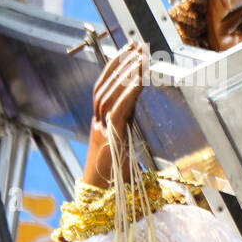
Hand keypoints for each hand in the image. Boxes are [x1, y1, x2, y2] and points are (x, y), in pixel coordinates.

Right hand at [81, 41, 147, 187]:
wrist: (102, 197)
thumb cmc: (117, 177)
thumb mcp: (127, 147)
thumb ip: (131, 130)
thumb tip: (143, 116)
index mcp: (102, 122)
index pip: (106, 87)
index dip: (116, 67)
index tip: (129, 49)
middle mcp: (99, 122)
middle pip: (106, 85)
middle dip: (122, 62)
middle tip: (136, 44)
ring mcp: (102, 129)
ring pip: (110, 94)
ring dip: (126, 73)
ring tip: (140, 56)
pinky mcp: (110, 138)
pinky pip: (118, 111)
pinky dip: (128, 94)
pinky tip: (139, 80)